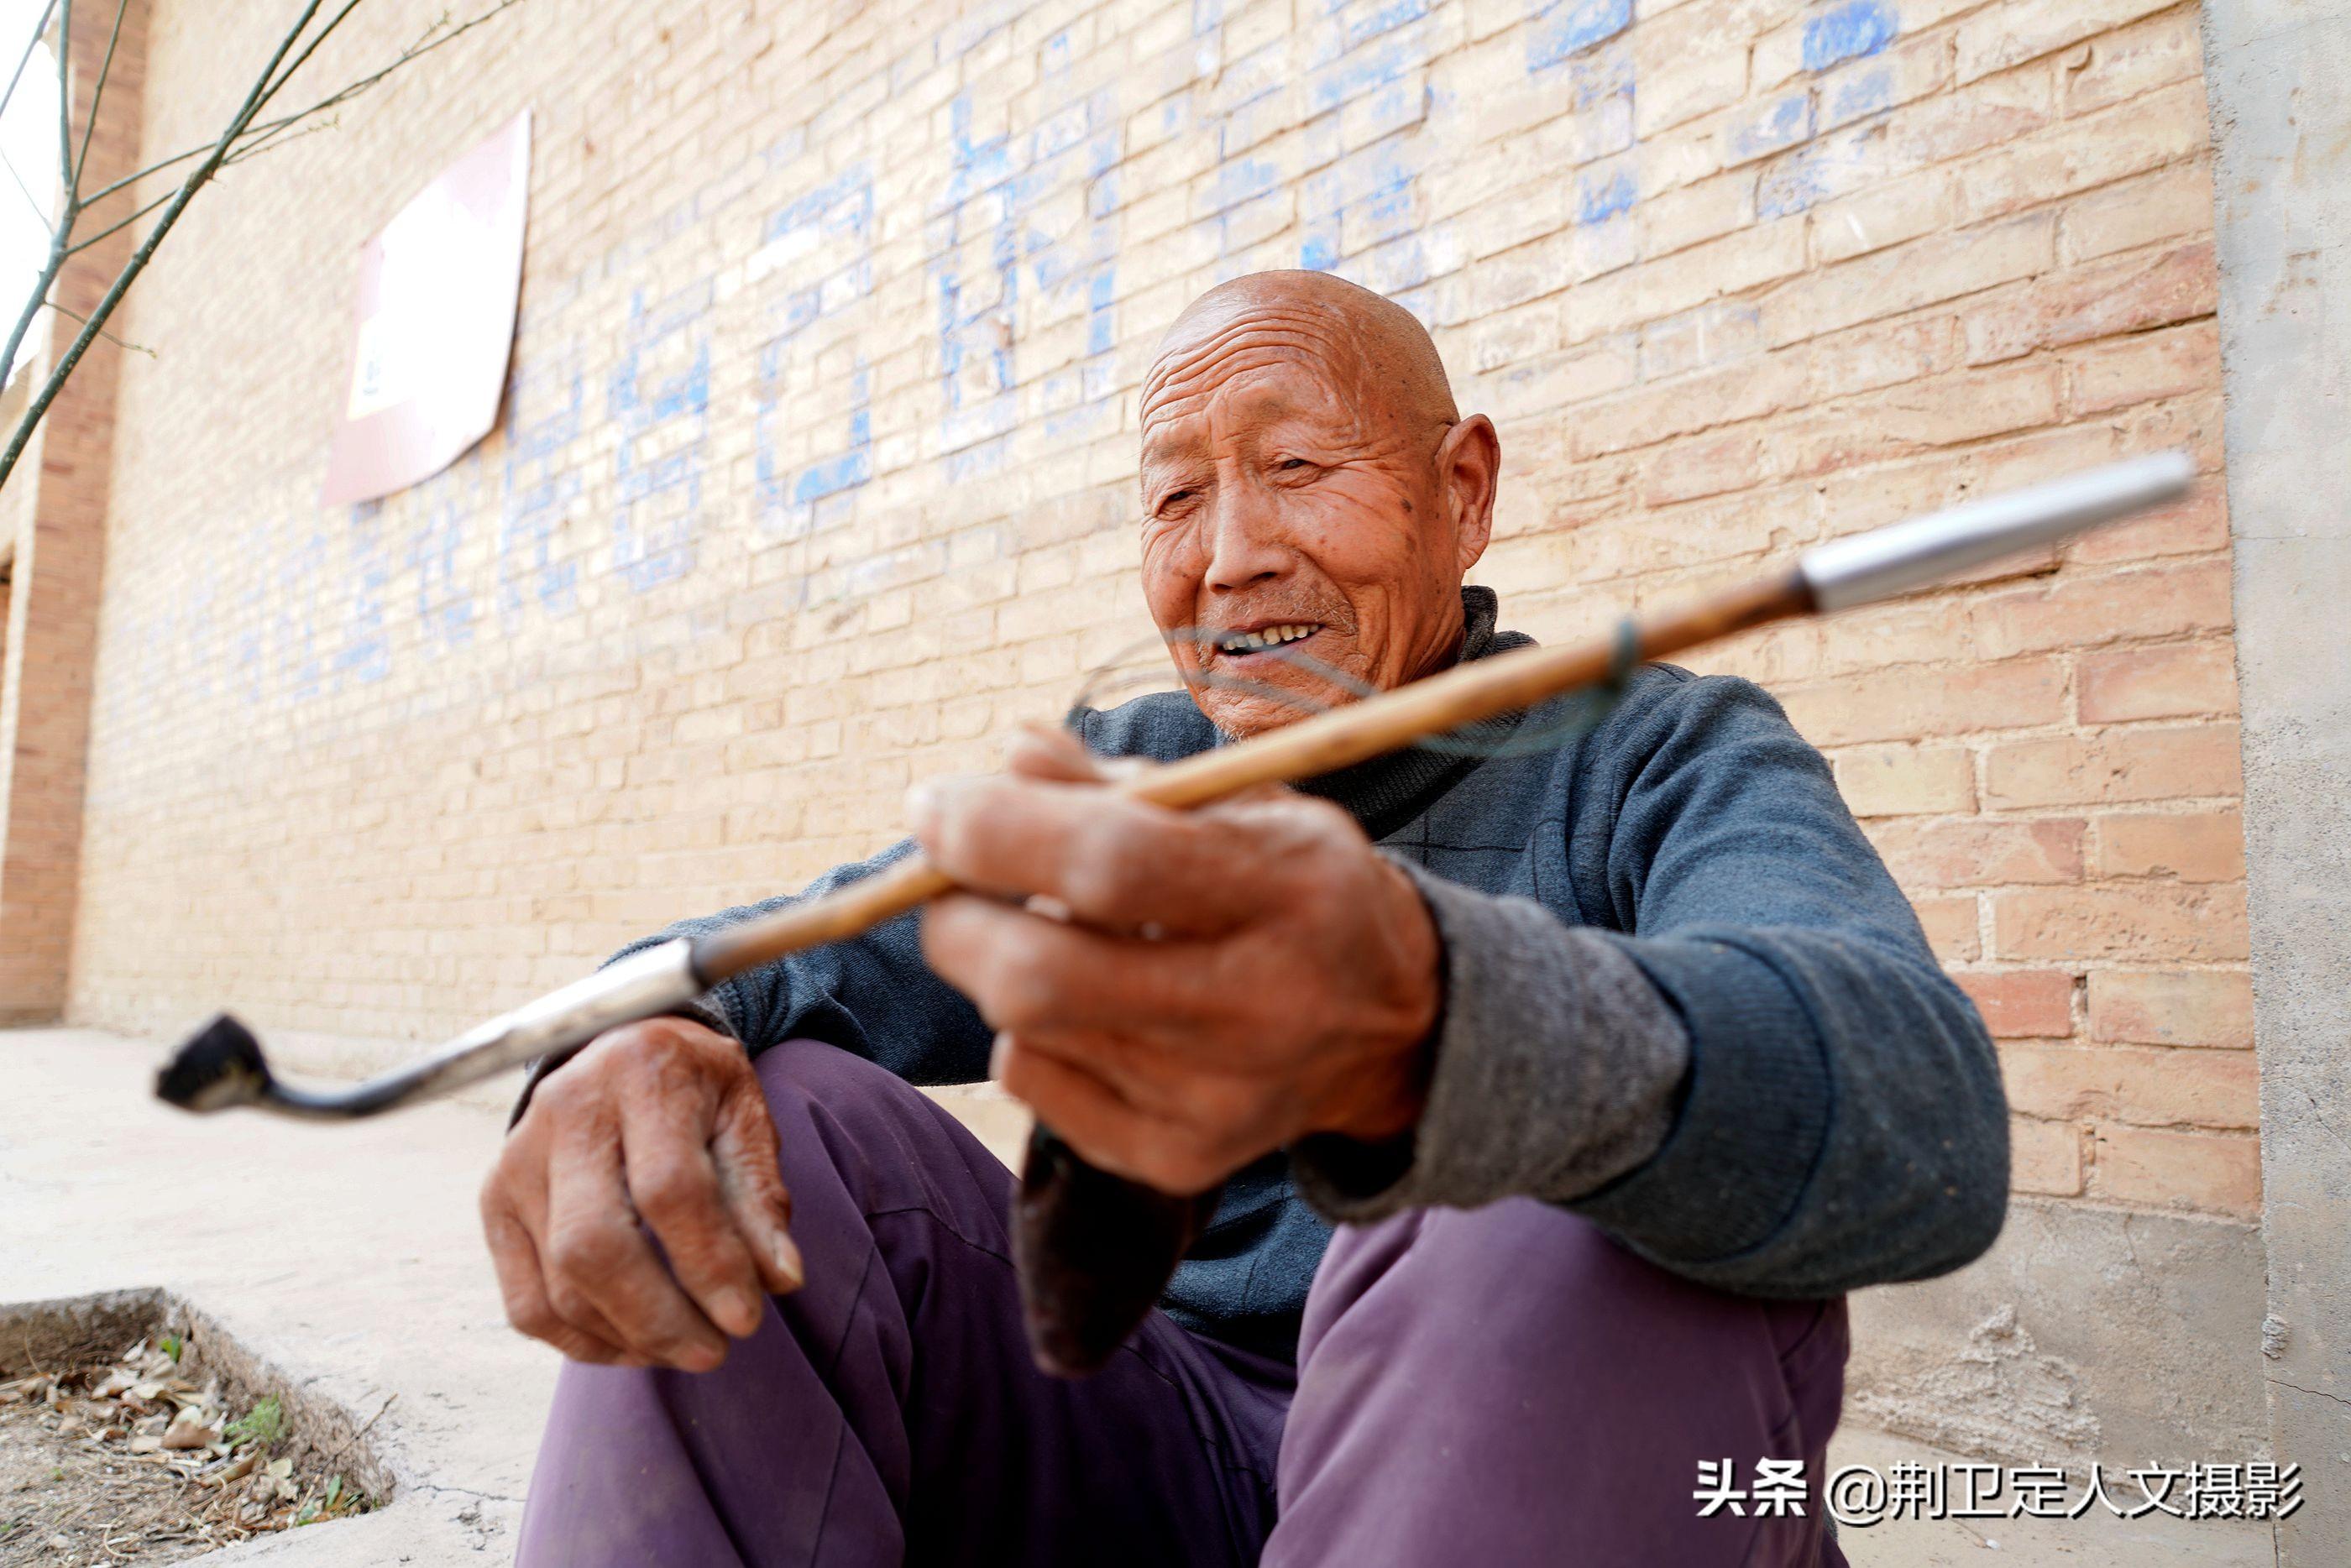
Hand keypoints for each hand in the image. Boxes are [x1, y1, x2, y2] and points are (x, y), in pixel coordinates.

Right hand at [479, 1016, 802, 1368]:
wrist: (625, 1049)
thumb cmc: (697, 1089)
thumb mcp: (745, 1116)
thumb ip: (760, 1196)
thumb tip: (778, 1281)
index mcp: (642, 1072)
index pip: (669, 1189)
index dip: (709, 1264)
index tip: (747, 1318)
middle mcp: (565, 1111)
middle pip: (595, 1245)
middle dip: (660, 1319)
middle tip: (713, 1350)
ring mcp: (517, 1160)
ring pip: (558, 1285)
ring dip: (628, 1338)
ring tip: (686, 1346)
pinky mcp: (495, 1204)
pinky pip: (527, 1305)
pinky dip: (582, 1343)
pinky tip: (635, 1344)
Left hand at [913, 726, 1440, 1195]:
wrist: (1394, 1028)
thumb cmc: (1294, 885)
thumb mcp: (1241, 804)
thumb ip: (1120, 782)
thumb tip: (1007, 754)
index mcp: (1291, 889)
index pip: (1112, 865)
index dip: (997, 833)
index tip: (933, 806)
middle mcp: (1262, 1007)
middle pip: (1040, 980)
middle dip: (955, 919)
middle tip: (944, 878)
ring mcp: (1218, 1100)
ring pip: (1023, 1031)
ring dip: (996, 964)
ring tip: (1044, 931)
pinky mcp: (1180, 1160)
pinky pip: (1034, 1087)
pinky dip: (1027, 1031)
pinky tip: (1084, 1006)